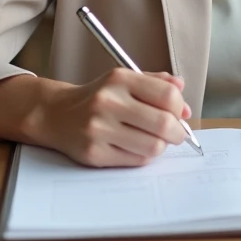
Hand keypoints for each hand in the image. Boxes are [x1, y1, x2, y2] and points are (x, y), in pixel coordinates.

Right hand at [25, 68, 191, 167]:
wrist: (56, 114)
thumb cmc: (97, 97)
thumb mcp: (124, 80)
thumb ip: (157, 85)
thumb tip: (185, 105)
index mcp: (119, 79)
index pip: (167, 95)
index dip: (180, 108)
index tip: (179, 114)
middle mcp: (108, 102)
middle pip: (163, 124)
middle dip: (177, 132)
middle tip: (176, 133)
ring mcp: (99, 129)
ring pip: (153, 146)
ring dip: (161, 146)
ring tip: (153, 139)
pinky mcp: (95, 153)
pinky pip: (136, 160)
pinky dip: (143, 156)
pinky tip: (136, 146)